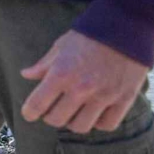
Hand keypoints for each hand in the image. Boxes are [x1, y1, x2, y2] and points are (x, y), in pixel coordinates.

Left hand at [20, 30, 149, 133]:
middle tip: (52, 109)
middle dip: (50, 116)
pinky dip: (98, 122)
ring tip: (73, 112)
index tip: (29, 113)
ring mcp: (104, 96)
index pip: (37, 104)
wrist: (128, 27)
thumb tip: (26, 75)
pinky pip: (107, 125)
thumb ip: (44, 64)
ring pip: (81, 127)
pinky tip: (95, 113)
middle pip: (57, 120)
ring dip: (73, 122)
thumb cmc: (90, 35)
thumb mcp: (61, 45)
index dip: (29, 112)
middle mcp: (81, 88)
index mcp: (61, 73)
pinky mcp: (125, 99)